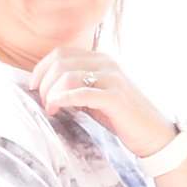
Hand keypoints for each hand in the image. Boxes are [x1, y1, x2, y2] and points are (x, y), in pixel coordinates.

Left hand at [31, 43, 175, 158]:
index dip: (41, 68)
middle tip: (44, 103)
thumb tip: (45, 89)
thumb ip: (76, 87)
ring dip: (51, 93)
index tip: (34, 87)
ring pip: (68, 75)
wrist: (153, 134)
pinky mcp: (115, 97)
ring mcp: (112, 78)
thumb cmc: (121, 117)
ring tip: (51, 109)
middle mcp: (106, 63)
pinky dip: (63, 99)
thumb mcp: (95, 96)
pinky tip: (57, 107)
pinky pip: (82, 93)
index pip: (61, 53)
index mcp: (100, 59)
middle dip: (44, 83)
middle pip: (60, 63)